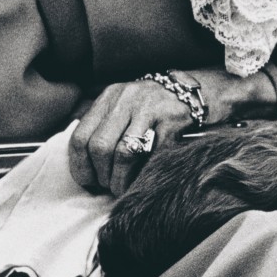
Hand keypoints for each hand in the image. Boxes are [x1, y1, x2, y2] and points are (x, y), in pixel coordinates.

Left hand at [69, 68, 276, 196]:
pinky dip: (144, 174)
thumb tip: (83, 165)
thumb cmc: (155, 104)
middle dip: (102, 176)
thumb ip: (103, 125)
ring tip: (124, 187)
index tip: (88, 181)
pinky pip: (152, 155)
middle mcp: (127, 98)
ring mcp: (150, 107)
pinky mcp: (171, 120)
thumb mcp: (124, 104)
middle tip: (109, 186)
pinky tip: (143, 179)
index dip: (80, 166)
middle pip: (100, 147)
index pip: (80, 136)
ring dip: (121, 180)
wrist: (195, 90)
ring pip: (123, 153)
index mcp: (111, 96)